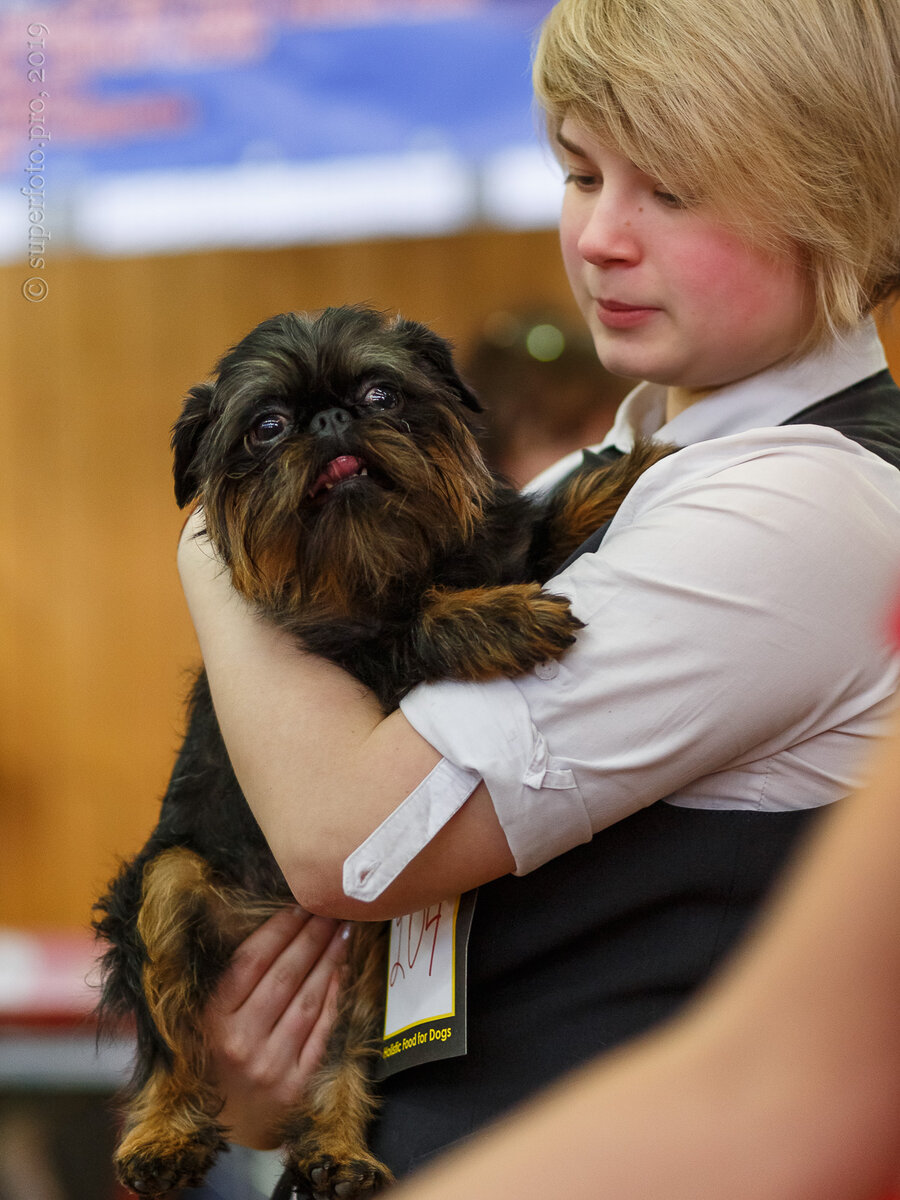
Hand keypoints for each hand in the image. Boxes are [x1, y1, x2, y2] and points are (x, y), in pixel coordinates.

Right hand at [204, 906, 349, 1148]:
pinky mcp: (296, 1085)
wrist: (219, 1131)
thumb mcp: (201, 1025)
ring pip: (307, 999)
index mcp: (210, 1022)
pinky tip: (342, 971)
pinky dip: (333, 997)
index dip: (279, 929)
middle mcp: (239, 1043)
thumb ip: (225, 985)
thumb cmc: (211, 1065)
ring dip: (328, 959)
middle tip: (331, 908)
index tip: (299, 904)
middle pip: (284, 975)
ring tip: (343, 931)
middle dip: (311, 935)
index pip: (251, 961)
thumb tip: (260, 927)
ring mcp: (270, 1065)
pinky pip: (321, 1030)